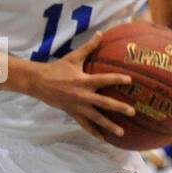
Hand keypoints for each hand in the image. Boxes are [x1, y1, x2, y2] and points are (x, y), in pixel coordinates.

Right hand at [28, 31, 136, 145]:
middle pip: (104, 104)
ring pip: (96, 119)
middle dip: (119, 107)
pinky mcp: (73, 114)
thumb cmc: (57, 68)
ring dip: (109, 126)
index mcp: (84, 81)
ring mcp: (78, 107)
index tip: (130, 80)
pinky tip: (104, 140)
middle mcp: (82, 96)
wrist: (38, 82)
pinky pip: (85, 125)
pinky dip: (94, 133)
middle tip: (132, 111)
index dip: (117, 80)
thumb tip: (101, 33)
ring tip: (122, 133)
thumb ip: (89, 47)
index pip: (104, 80)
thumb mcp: (73, 57)